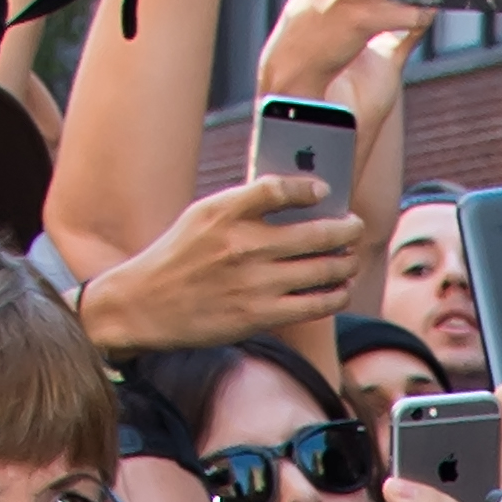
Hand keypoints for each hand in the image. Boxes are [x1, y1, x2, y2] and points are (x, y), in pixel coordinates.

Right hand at [76, 175, 364, 352]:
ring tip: (351, 259)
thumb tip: (294, 200)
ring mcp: (255, 282)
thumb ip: (242, 207)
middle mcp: (243, 245)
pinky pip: (316, 303)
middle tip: (355, 226)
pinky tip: (342, 289)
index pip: (277, 189)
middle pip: (316, 232)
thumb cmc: (179, 257)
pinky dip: (337, 294)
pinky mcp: (262, 314)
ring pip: (323, 269)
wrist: (146, 304)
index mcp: (224, 211)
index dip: (308, 187)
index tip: (325, 190)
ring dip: (346, 263)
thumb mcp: (201, 218)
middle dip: (346, 229)